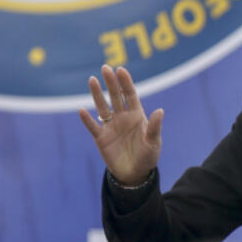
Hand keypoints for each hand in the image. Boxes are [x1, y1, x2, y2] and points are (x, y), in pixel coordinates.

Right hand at [78, 65, 163, 185]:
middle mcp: (122, 118)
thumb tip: (160, 111)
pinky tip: (81, 110)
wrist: (135, 174)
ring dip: (97, 94)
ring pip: (102, 107)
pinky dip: (87, 119)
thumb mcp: (153, 143)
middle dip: (111, 82)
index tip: (120, 70)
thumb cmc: (148, 157)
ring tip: (92, 80)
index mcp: (137, 116)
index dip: (125, 82)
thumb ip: (155, 127)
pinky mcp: (101, 138)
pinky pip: (93, 126)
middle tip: (105, 68)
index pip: (130, 95)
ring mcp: (111, 127)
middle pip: (115, 96)